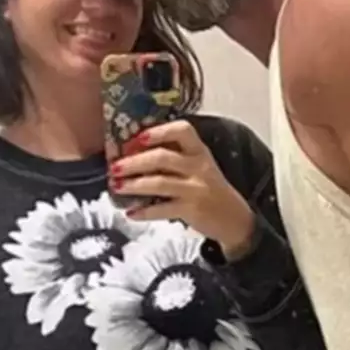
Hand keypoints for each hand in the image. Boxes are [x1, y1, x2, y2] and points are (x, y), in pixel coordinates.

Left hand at [108, 120, 255, 258]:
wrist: (234, 218)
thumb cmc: (209, 187)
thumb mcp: (199, 166)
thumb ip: (174, 156)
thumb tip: (132, 152)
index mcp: (199, 151)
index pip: (182, 131)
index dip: (159, 132)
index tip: (138, 137)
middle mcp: (198, 167)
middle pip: (162, 158)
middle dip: (134, 162)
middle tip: (114, 166)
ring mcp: (195, 189)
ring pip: (159, 183)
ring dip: (134, 184)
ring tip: (116, 186)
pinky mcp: (191, 210)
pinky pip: (162, 209)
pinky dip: (144, 212)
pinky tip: (131, 213)